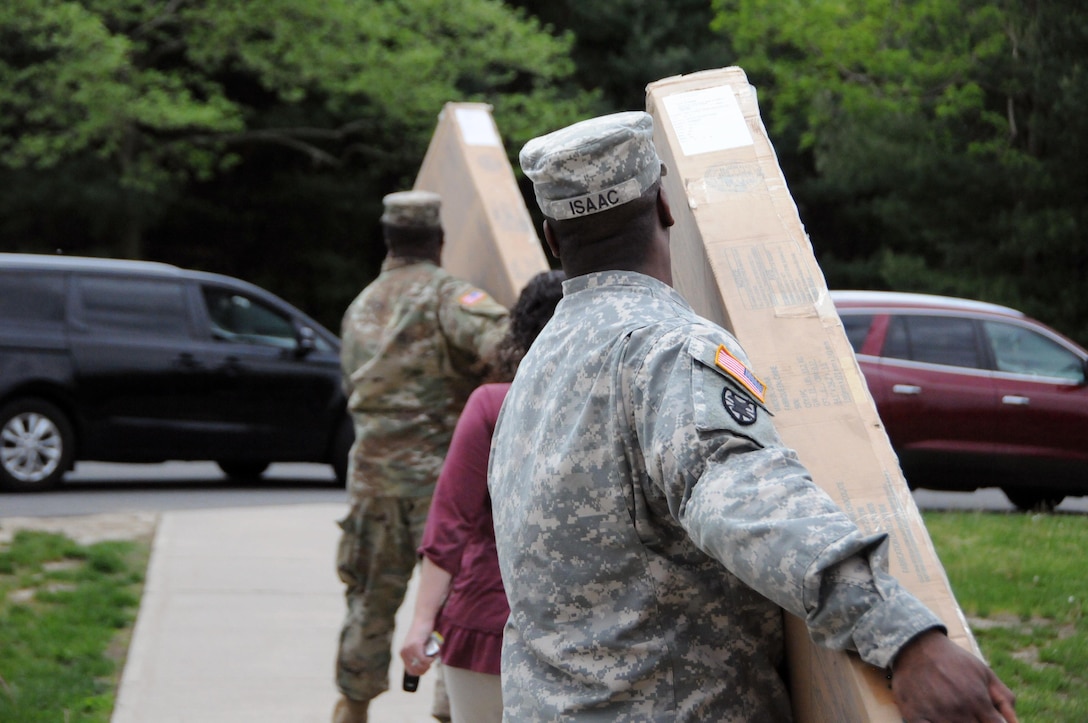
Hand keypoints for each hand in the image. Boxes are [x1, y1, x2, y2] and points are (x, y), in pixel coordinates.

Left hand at [399, 621, 437, 677]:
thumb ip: (417, 655)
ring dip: (429, 663)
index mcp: (403, 653)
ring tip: (433, 655)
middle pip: (415, 671)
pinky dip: (430, 659)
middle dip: (425, 669)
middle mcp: (404, 652)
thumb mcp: (418, 646)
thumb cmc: (424, 632)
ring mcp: (409, 649)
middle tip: (431, 660)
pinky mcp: (415, 646)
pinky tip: (433, 654)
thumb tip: (422, 669)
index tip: (428, 667)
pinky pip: (423, 660)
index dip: (420, 672)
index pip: (410, 671)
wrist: (423, 619)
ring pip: (420, 666)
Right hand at [891, 630, 1017, 721]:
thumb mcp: (984, 673)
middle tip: (968, 714)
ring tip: (954, 714)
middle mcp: (959, 710)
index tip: (986, 720)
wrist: (915, 645)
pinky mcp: (915, 716)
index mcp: (978, 701)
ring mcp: (936, 715)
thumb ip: (1005, 700)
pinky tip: (937, 718)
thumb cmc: (954, 661)